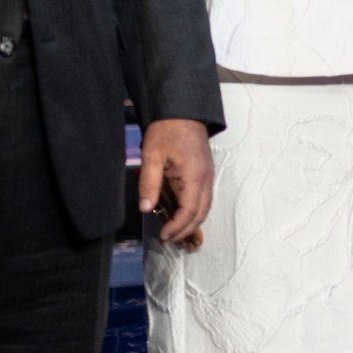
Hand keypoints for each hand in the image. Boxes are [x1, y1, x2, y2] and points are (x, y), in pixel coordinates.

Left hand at [139, 118, 214, 249]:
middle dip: (185, 231)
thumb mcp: (152, 155)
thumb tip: (145, 208)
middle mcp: (205, 179)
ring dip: (191, 224)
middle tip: (168, 241)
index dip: (177, 227)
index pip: (189, 210)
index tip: (163, 237)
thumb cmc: (167, 130)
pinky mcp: (204, 173)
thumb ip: (149, 183)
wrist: (183, 111)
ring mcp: (207, 176)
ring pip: (204, 208)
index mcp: (194, 175)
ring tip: (176, 236)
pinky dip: (194, 213)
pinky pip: (203, 199)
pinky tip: (183, 219)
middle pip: (200, 213)